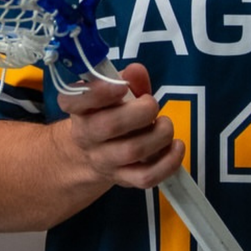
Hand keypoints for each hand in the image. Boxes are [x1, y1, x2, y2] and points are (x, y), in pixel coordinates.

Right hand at [56, 62, 182, 190]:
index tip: (120, 86)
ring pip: (131, 152)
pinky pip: (146, 177)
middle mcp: (86, 136)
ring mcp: (104, 161)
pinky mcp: (123, 179)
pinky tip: (176, 147)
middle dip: (140, 112)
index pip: (74, 100)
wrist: (90, 155)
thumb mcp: (113, 93)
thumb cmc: (108, 114)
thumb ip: (128, 80)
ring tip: (165, 125)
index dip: (98, 92)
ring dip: (158, 135)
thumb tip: (137, 71)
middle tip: (152, 104)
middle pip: (108, 126)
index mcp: (79, 109)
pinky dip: (168, 162)